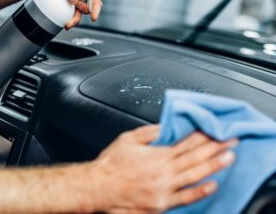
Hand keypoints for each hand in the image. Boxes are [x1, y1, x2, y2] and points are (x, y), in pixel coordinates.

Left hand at [30, 0, 102, 29]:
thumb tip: (75, 0)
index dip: (96, 5)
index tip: (93, 15)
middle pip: (90, 4)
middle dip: (86, 15)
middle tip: (76, 19)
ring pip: (80, 11)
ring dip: (76, 19)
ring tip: (68, 25)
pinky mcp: (67, 4)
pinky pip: (71, 13)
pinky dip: (70, 19)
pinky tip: (65, 22)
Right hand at [93, 125, 237, 213]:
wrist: (99, 187)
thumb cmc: (112, 163)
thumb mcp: (129, 139)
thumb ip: (150, 133)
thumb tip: (166, 127)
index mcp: (157, 155)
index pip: (186, 143)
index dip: (203, 136)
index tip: (215, 130)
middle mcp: (164, 172)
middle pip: (195, 158)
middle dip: (215, 148)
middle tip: (230, 140)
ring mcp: (164, 190)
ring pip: (194, 176)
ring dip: (213, 166)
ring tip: (228, 157)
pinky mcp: (161, 204)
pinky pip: (185, 198)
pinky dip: (200, 192)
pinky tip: (213, 185)